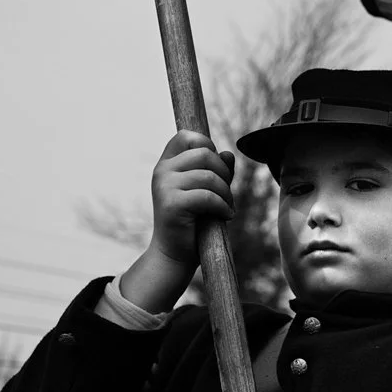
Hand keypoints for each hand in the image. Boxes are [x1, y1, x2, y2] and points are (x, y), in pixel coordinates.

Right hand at [150, 130, 235, 264]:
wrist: (174, 255)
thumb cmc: (192, 221)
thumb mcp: (206, 190)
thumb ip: (217, 171)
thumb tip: (228, 153)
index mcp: (166, 164)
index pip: (186, 136)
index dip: (206, 145)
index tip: (215, 168)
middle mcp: (162, 172)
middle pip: (204, 154)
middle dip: (223, 173)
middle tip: (227, 193)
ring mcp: (164, 187)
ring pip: (209, 176)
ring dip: (226, 193)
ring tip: (227, 207)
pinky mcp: (172, 204)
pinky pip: (207, 196)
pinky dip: (223, 206)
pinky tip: (226, 216)